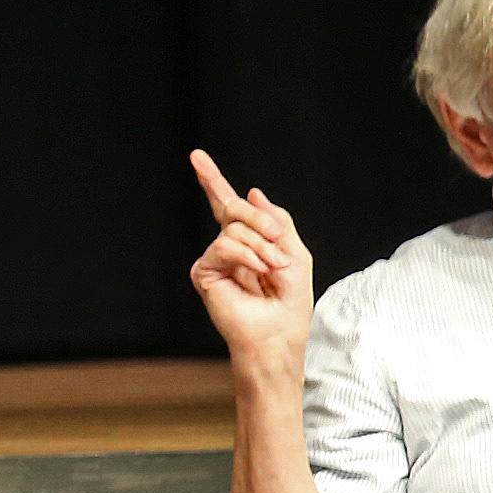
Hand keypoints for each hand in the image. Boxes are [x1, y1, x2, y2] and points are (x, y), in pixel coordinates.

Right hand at [187, 149, 315, 386]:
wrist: (277, 335)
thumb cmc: (289, 302)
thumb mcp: (296, 253)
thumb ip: (278, 220)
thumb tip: (252, 192)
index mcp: (249, 241)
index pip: (228, 205)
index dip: (212, 180)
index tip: (196, 157)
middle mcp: (228, 247)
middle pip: (235, 207)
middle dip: (261, 220)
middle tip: (279, 242)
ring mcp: (215, 260)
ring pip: (233, 227)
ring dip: (261, 246)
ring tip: (273, 269)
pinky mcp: (205, 273)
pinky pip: (224, 246)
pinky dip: (247, 257)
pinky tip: (257, 273)